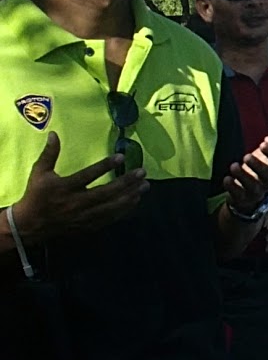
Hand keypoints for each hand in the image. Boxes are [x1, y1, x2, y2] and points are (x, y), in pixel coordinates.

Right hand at [10, 132, 148, 239]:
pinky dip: (124, 210)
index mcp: (64, 187)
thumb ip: (49, 154)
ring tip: (145, 186)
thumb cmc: (36, 195)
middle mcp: (76, 202)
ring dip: (130, 196)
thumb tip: (54, 134)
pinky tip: (135, 201)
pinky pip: (109, 218)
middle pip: (105, 192)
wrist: (30, 225)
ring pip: (111, 207)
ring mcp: (83, 216)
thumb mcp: (39, 173)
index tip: (122, 156)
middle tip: (142, 173)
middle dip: (126, 182)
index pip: (88, 175)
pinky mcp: (88, 225)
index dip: (105, 166)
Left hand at [225, 135, 267, 213]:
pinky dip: (233, 187)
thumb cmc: (259, 168)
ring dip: (243, 176)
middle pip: (267, 174)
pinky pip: (239, 194)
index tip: (263, 143)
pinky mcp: (243, 198)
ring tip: (234, 166)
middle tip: (247, 156)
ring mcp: (256, 191)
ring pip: (253, 186)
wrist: (251, 192)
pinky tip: (227, 179)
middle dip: (257, 165)